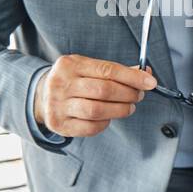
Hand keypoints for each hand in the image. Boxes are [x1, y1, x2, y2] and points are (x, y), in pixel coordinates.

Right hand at [34, 54, 155, 136]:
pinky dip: (106, 122)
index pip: (108, 70)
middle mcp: (60, 83)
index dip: (133, 77)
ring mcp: (57, 105)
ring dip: (121, 110)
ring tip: (128, 107)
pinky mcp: (59, 124)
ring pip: (98, 110)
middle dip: (128, 94)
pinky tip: (108, 116)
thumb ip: (117, 71)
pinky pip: (91, 127)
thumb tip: (147, 73)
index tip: (150, 82)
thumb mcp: (90, 69)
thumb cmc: (75, 81)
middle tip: (139, 96)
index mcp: (70, 64)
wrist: (42, 96)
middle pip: (104, 90)